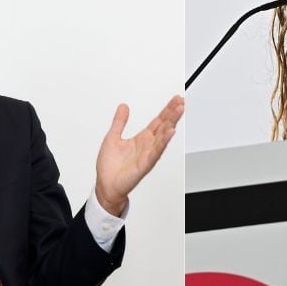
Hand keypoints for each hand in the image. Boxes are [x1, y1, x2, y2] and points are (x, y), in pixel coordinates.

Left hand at [94, 95, 183, 215]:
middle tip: (181, 102)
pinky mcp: (144, 165)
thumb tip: (123, 107)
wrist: (105, 185)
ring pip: (163, 137)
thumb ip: (119, 122)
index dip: (167, 110)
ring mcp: (147, 155)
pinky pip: (156, 152)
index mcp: (141, 139)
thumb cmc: (110, 166)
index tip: (175, 100)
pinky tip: (170, 133)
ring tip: (179, 112)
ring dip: (171, 123)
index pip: (158, 121)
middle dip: (173, 114)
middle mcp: (147, 146)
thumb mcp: (112, 137)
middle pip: (164, 126)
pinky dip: (163, 142)